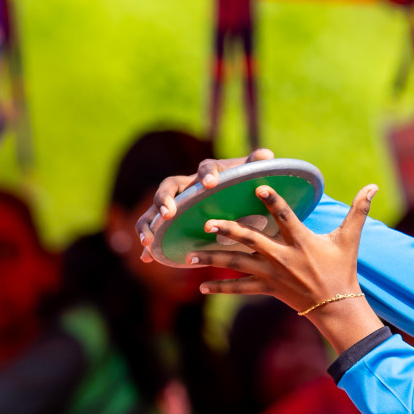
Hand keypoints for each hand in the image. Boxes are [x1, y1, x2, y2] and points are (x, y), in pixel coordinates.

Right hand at [136, 149, 274, 261]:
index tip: (211, 183)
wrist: (236, 203)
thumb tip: (267, 156)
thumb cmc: (244, 188)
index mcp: (210, 173)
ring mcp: (175, 203)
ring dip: (149, 223)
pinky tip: (146, 257)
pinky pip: (153, 229)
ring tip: (148, 241)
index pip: (206, 167)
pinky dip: (148, 243)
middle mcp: (187, 185)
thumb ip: (256, 168)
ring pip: (154, 209)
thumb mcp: (251, 179)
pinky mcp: (169, 222)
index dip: (207, 174)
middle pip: (169, 186)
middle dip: (166, 199)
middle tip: (169, 213)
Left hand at [186, 183, 383, 354]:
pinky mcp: (267, 288)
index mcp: (302, 241)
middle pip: (252, 240)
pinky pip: (240, 288)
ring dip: (213, 258)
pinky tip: (201, 286)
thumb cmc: (343, 268)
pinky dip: (221, 287)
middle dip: (228, 231)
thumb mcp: (350, 239)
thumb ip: (359, 211)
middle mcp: (283, 257)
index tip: (257, 186)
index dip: (273, 201)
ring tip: (189, 254)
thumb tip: (374, 186)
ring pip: (238, 264)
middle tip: (206, 223)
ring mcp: (273, 274)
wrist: (336, 305)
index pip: (286, 217)